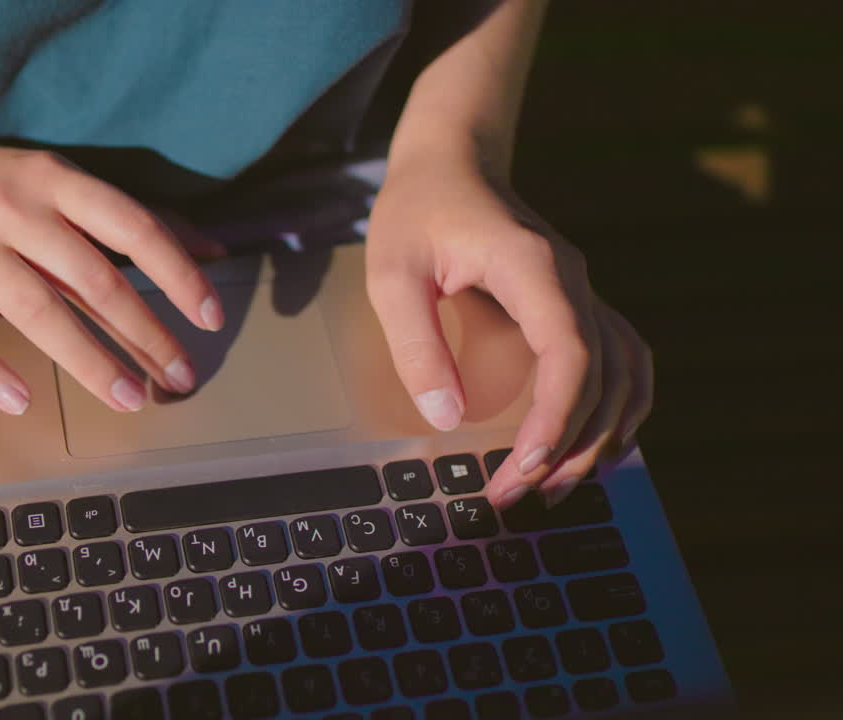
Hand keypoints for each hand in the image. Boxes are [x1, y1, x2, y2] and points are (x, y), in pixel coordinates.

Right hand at [0, 131, 226, 414]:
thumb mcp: (57, 180)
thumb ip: (126, 219)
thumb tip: (210, 249)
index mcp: (55, 179)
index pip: (132, 227)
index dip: (177, 274)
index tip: (209, 317)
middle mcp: (15, 209)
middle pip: (93, 279)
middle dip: (144, 334)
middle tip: (178, 377)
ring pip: (38, 312)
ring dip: (90, 362)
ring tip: (129, 397)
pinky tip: (23, 399)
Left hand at [365, 150, 652, 508]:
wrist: (452, 157)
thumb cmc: (416, 209)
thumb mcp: (392, 274)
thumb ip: (416, 343)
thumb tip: (447, 418)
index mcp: (532, 267)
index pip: (570, 352)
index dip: (557, 416)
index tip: (525, 464)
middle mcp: (573, 280)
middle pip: (603, 375)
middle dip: (570, 444)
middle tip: (520, 496)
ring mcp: (583, 289)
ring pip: (626, 372)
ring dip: (602, 433)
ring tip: (557, 487)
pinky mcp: (577, 301)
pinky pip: (622, 359)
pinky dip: (619, 406)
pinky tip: (596, 445)